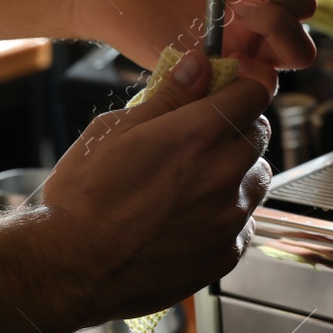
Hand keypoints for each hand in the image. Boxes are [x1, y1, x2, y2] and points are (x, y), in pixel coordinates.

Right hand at [34, 51, 272, 328]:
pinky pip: (243, 222)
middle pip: (259, 135)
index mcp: (199, 134)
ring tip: (191, 180)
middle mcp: (224, 174)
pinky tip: (188, 217)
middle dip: (236, 127)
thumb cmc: (84, 196)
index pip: (255, 92)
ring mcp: (229, 219)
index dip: (242, 86)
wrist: (73, 268)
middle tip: (197, 136)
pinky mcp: (226, 254)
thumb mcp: (114, 130)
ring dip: (235, 171)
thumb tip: (199, 65)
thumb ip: (167, 97)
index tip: (228, 89)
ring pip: (255, 179)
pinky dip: (226, 213)